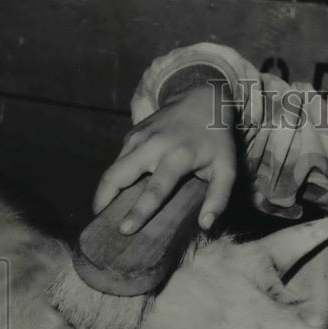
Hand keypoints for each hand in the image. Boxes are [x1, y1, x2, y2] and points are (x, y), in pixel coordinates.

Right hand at [93, 83, 237, 233]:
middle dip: (104, 200)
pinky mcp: (131, 134)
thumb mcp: (227, 168)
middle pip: (118, 175)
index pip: (155, 189)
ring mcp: (138, 137)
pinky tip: (114, 196)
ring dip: (105, 191)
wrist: (202, 99)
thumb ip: (218, 198)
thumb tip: (205, 225)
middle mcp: (152, 145)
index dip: (139, 211)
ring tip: (104, 214)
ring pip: (112, 168)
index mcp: (177, 156)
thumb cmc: (216, 141)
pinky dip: (113, 179)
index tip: (125, 229)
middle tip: (101, 225)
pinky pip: (117, 161)